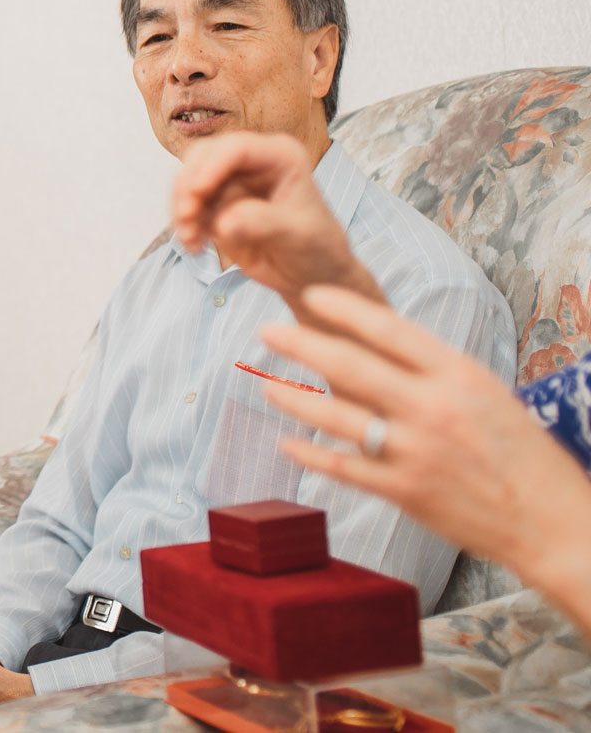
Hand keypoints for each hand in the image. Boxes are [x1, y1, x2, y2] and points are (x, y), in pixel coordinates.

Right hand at [170, 133, 381, 310]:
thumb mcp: (299, 235)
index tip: (197, 193)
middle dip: (188, 186)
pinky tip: (195, 246)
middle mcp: (252, 163)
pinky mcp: (215, 205)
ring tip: (190, 239)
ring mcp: (230, 183)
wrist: (311, 276)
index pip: (237, 148)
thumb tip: (225, 222)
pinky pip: (186, 207)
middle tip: (186, 216)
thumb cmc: (318, 249)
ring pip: (188, 181)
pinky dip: (184, 225)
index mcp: (280, 156)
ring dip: (181, 209)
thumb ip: (264, 224)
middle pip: (203, 157)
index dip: (211, 167)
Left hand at [259, 286, 590, 612]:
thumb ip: (435, 371)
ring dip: (294, 399)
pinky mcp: (404, 492)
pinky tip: (288, 443)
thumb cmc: (522, 454)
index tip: (311, 297)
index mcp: (459, 376)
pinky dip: (311, 454)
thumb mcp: (486, 394)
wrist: (553, 523)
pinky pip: (343, 467)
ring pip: (337, 417)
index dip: (345, 309)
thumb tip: (381, 344)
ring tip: (266, 386)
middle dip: (301, 345)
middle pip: (351, 367)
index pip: (391, 329)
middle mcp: (433, 408)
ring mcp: (416, 451)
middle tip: (267, 332)